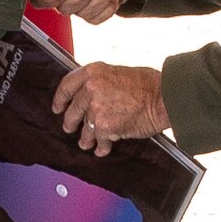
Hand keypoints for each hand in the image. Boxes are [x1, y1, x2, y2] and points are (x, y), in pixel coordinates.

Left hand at [52, 62, 169, 155]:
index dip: (60, 98)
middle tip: (69, 127)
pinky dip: (102, 147)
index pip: (66, 86)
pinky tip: (103, 149)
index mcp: (93, 72)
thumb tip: (91, 94)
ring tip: (86, 143)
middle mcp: (91, 89)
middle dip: (70, 122)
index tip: (57, 106)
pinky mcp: (105, 128)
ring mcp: (96, 109)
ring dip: (85, 139)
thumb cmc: (148, 84)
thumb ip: (101, 82)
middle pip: (72, 111)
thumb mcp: (118, 73)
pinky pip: (99, 142)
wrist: (163, 98)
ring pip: (84, 130)